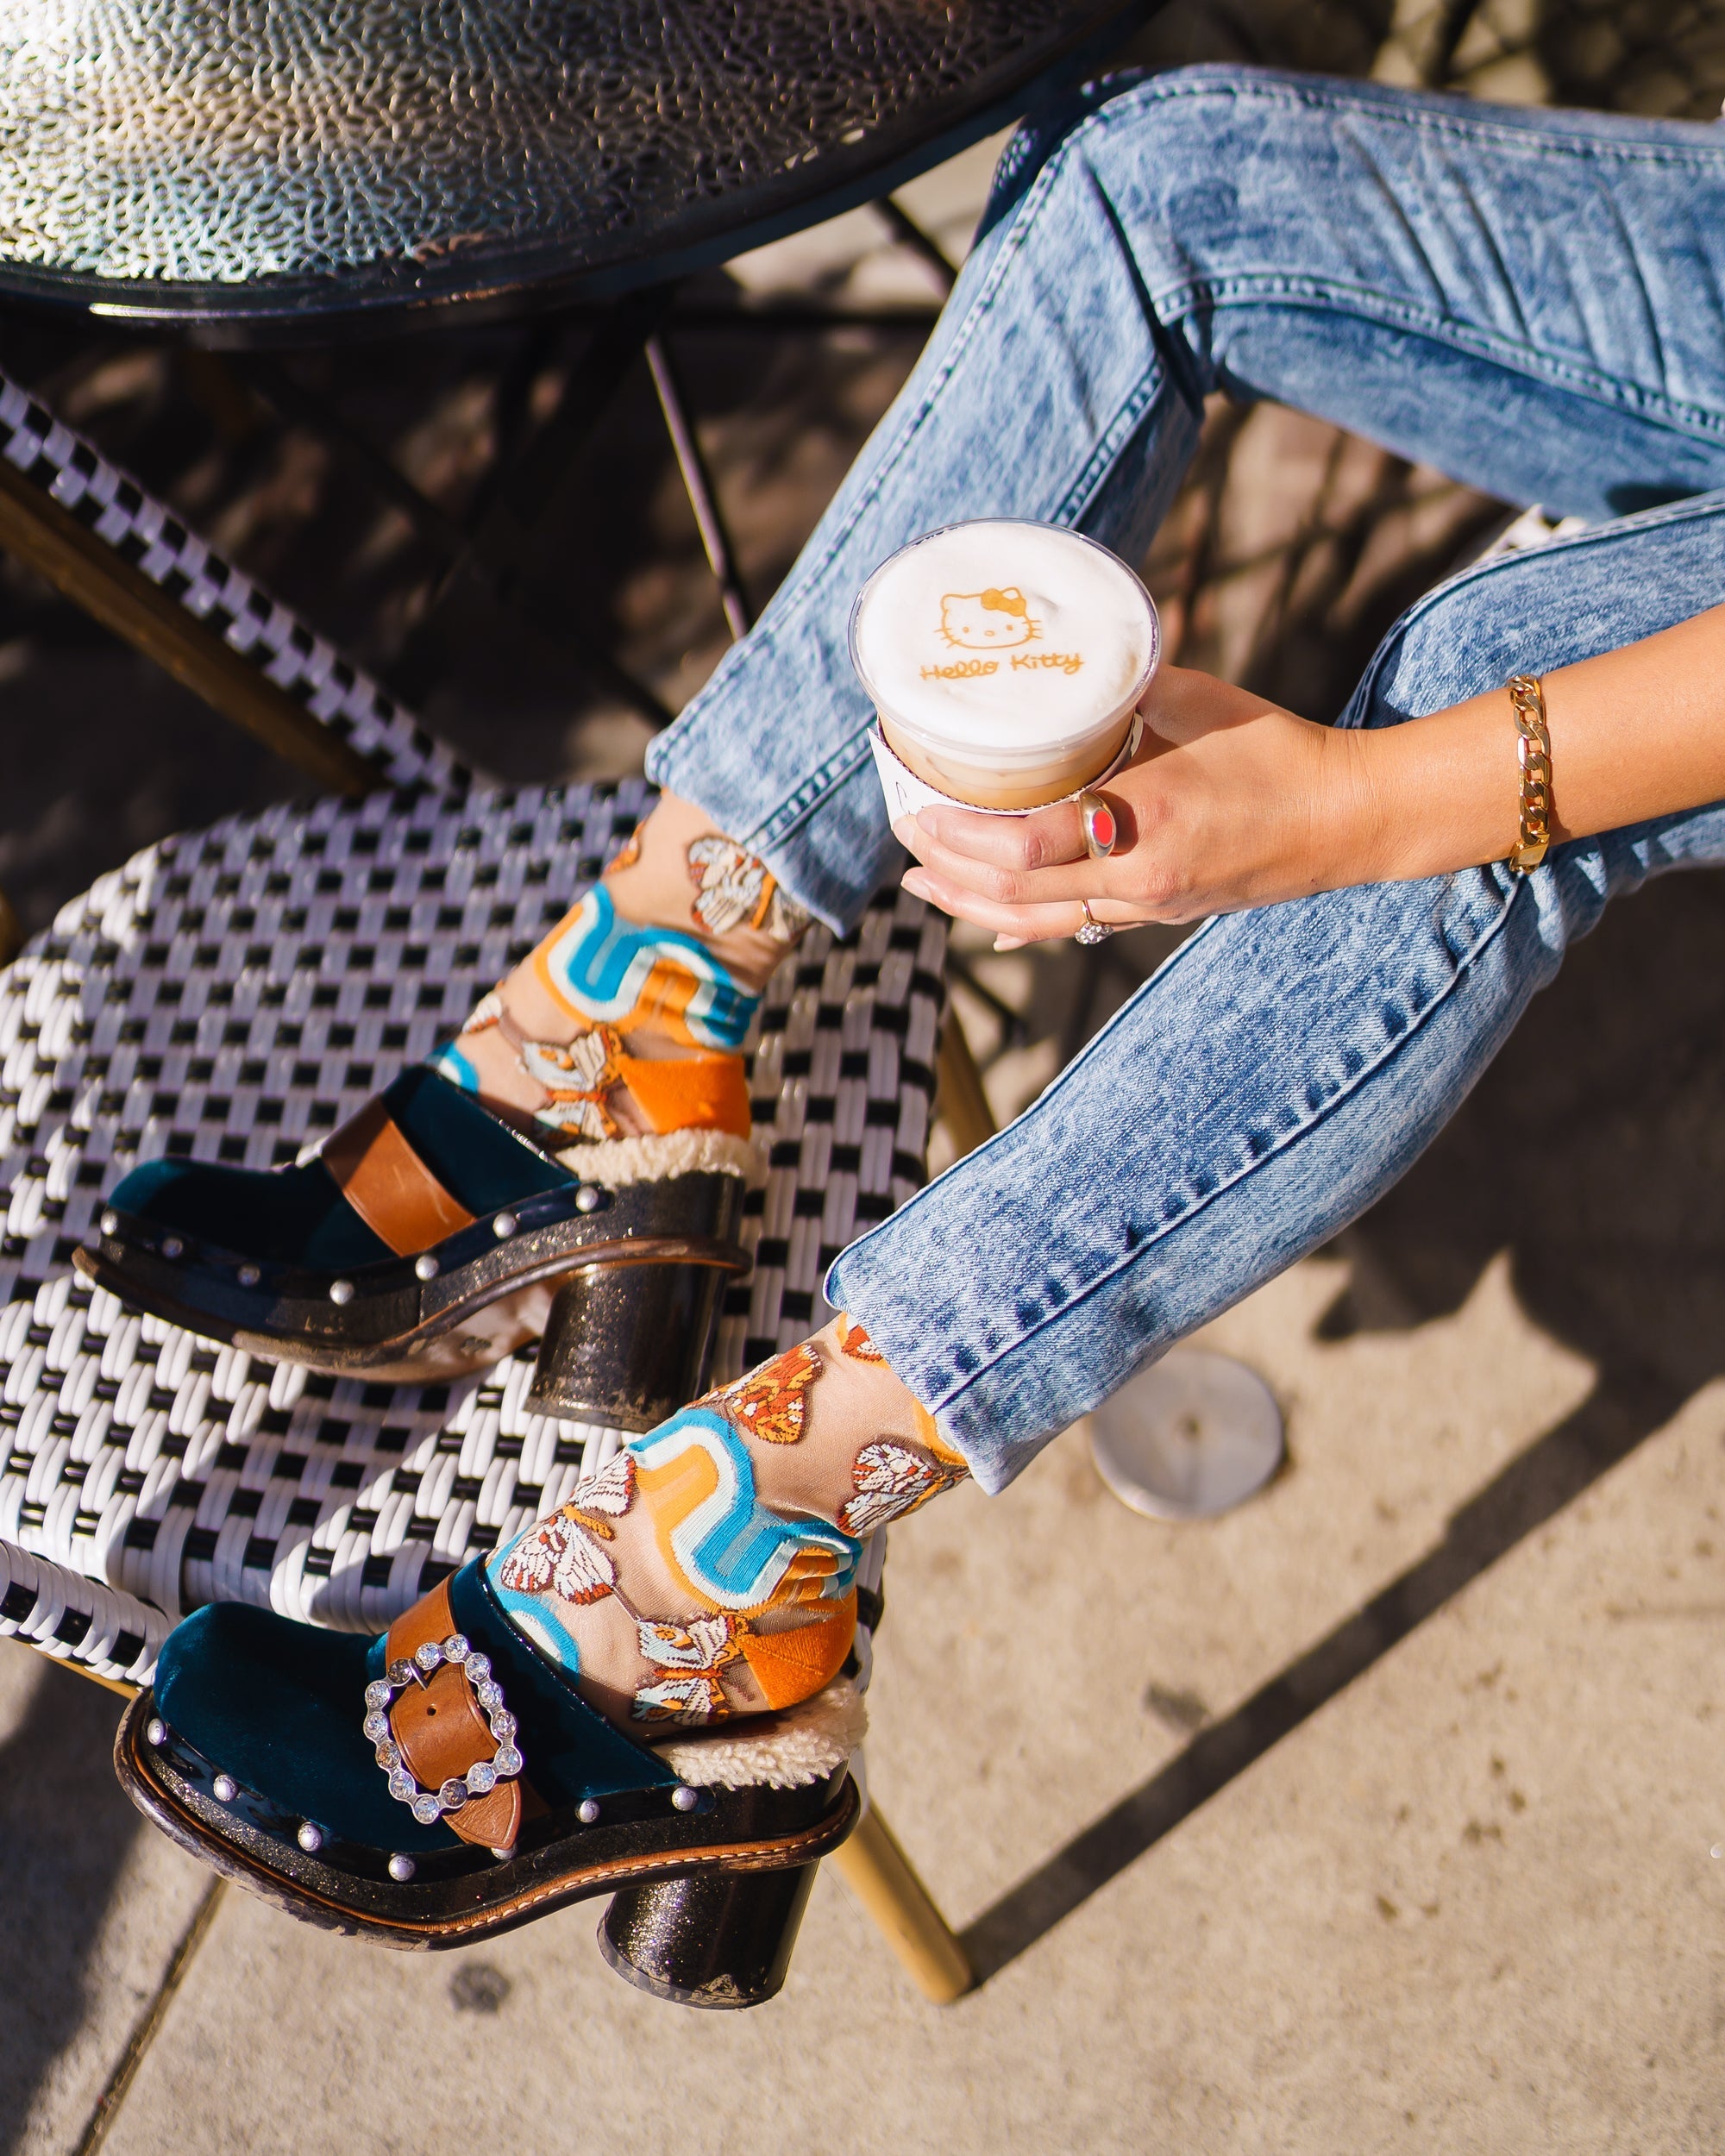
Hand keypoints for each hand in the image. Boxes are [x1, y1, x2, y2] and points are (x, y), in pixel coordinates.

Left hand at [895, 665, 1381, 946]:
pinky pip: (1073, 928)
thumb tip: (1062, 667)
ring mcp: (1148, 904)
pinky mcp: (1159, 912)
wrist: (1347, 819)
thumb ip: (1123, 694)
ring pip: (1037, 923)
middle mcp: (1140, 878)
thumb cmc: (1276, 750)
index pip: (1025, 848)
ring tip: (922, 885)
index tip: (916, 808)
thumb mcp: (1195, 703)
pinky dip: (1021, 923)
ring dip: (971, 905)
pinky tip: (988, 921)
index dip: (959, 837)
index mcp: (1146, 822)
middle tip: (903, 837)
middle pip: (1015, 895)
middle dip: (948, 870)